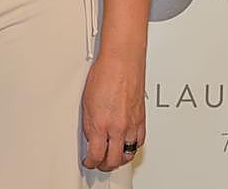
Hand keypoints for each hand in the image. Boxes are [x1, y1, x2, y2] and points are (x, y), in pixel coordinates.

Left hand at [80, 53, 144, 171]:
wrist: (121, 61)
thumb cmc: (104, 74)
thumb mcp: (86, 101)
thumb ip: (90, 123)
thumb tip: (91, 136)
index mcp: (101, 123)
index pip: (96, 155)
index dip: (91, 162)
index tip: (88, 162)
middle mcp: (118, 127)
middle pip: (114, 159)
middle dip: (105, 165)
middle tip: (100, 164)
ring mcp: (131, 124)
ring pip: (129, 153)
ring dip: (121, 159)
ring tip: (114, 158)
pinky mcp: (141, 119)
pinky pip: (139, 141)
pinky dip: (133, 147)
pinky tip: (128, 145)